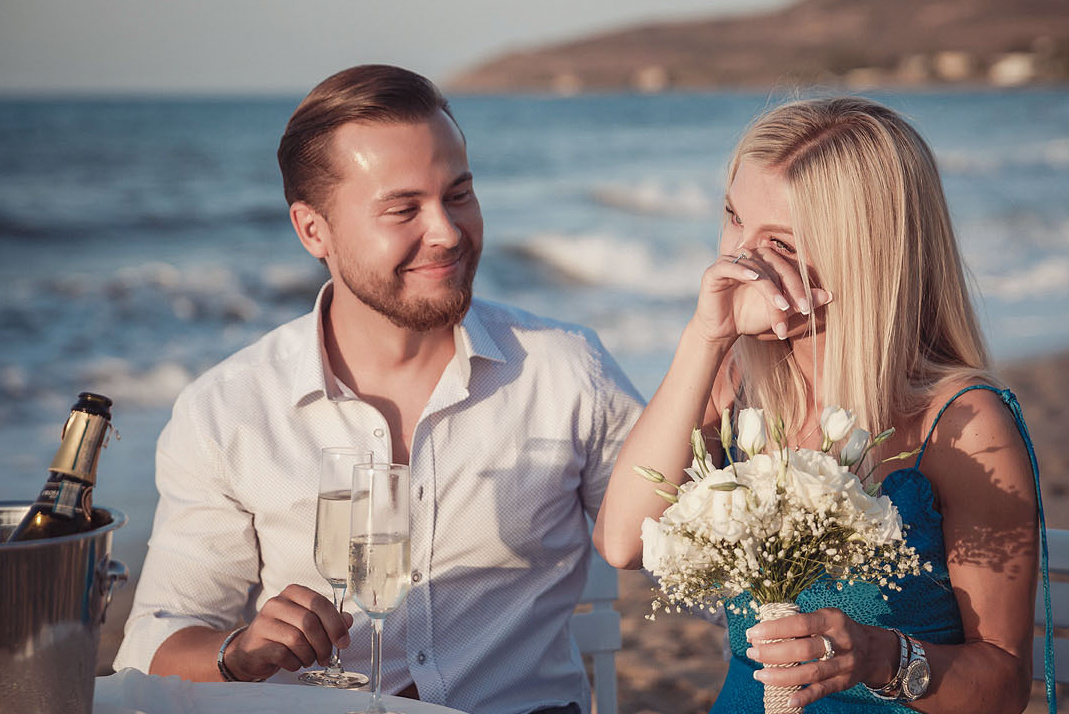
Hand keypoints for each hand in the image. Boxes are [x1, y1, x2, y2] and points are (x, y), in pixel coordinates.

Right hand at [223, 584, 354, 681]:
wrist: (251, 651)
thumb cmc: (283, 634)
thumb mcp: (307, 622)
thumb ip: (328, 619)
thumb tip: (347, 620)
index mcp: (293, 593)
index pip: (319, 603)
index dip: (335, 624)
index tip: (343, 641)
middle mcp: (277, 603)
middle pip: (309, 622)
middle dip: (324, 643)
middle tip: (327, 657)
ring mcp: (264, 622)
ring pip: (297, 639)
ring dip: (309, 655)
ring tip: (309, 659)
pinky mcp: (257, 643)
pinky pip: (284, 655)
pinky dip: (295, 663)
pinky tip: (295, 662)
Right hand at [692, 247, 830, 344]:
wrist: (722, 332)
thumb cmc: (750, 317)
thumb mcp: (780, 311)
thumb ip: (801, 301)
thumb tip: (831, 295)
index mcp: (765, 261)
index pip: (787, 268)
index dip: (800, 286)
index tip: (810, 308)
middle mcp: (749, 257)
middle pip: (775, 266)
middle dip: (790, 289)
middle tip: (801, 308)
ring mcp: (730, 262)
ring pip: (756, 269)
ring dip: (770, 289)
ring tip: (782, 307)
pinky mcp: (714, 271)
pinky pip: (730, 266)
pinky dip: (742, 270)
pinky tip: (754, 278)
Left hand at [745, 607, 897, 708]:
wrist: (872, 650)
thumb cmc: (837, 630)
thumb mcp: (824, 617)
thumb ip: (800, 622)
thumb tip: (762, 632)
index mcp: (832, 620)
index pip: (800, 623)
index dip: (774, 629)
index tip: (752, 633)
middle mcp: (840, 642)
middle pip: (803, 650)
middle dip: (773, 652)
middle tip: (752, 653)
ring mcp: (844, 664)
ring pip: (810, 673)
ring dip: (781, 676)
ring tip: (759, 674)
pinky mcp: (843, 683)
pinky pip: (822, 691)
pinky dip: (805, 696)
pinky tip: (788, 700)